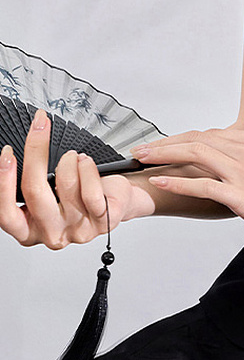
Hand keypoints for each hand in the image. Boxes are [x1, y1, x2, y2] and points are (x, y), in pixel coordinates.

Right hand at [0, 109, 135, 249]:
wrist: (117, 198)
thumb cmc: (79, 192)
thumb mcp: (48, 191)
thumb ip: (33, 182)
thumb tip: (19, 152)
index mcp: (30, 230)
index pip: (7, 213)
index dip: (5, 182)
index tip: (8, 153)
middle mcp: (52, 233)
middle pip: (34, 191)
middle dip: (35, 151)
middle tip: (40, 126)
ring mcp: (77, 230)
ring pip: (65, 183)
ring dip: (69, 159)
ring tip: (74, 157)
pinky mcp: (101, 222)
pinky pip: (91, 191)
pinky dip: (87, 168)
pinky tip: (86, 163)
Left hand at [129, 126, 243, 251]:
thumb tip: (234, 169)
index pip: (210, 135)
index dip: (182, 140)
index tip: (164, 147)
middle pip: (198, 139)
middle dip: (166, 143)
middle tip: (141, 150)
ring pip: (196, 154)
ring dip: (164, 156)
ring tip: (142, 160)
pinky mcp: (242, 195)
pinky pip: (202, 184)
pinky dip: (177, 182)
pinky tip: (159, 182)